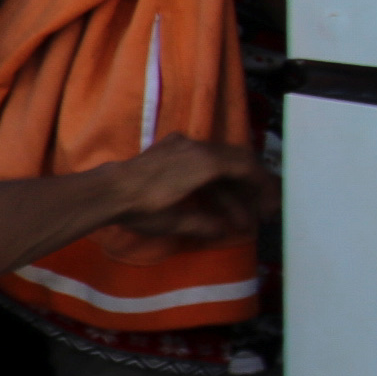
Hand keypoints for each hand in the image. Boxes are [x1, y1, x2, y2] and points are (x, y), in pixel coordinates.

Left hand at [109, 136, 275, 243]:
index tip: (270, 205)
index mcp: (205, 161)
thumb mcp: (175, 221)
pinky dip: (212, 182)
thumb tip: (225, 230)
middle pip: (236, 162)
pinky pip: (202, 162)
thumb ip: (204, 224)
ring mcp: (181, 146)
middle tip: (260, 212)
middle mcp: (196, 147)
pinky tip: (215, 204)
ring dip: (230, 190)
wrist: (106, 191)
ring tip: (238, 219)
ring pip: (218, 164)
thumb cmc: (141, 207)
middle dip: (250, 188)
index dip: (263, 186)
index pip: (246, 167)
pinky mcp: (168, 150)